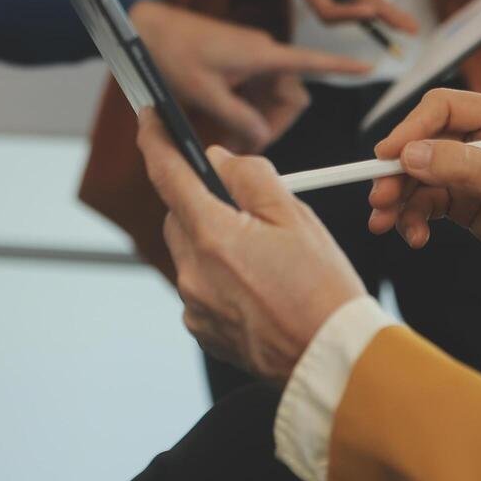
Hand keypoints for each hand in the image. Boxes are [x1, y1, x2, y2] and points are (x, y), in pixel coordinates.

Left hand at [128, 0, 368, 152]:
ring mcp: (251, 63)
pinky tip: (225, 130)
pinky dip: (246, 115)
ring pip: (272, 102)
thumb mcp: (204, 91)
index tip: (370, 67)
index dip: (342, 66)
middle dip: (274, 124)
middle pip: (291, 98)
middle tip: (243, 145)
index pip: (314, 60)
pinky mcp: (238, 68)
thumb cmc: (173, 50)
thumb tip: (260, 140)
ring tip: (228, 141)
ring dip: (257, 124)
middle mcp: (263, 56)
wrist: (145, 28)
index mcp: (263, 54)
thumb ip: (236, 117)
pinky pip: (255, 97)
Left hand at [136, 110, 366, 383]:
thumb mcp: (295, 217)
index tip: (149, 119)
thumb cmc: (323, 290)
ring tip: (266, 259)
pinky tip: (259, 288)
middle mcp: (193, 272)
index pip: (168, 174)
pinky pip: (200, 288)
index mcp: (213, 235)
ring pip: (191, 253)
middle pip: (179, 216)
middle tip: (249, 209)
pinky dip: (220, 279)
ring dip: (215, 243)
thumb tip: (218, 161)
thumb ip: (251, 177)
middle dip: (203, 203)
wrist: (330, 361)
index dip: (155, 141)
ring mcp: (194, 305)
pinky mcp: (202, 330)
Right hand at [367, 89, 480, 297]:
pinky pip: (426, 202)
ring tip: (387, 225)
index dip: (409, 130)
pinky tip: (415, 236)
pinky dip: (414, 218)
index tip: (386, 158)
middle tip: (380, 200)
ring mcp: (471, 169)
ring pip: (418, 177)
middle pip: (421, 144)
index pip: (441, 108)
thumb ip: (462, 166)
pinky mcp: (464, 198)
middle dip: (397, 173)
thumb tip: (410, 155)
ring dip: (400, 201)